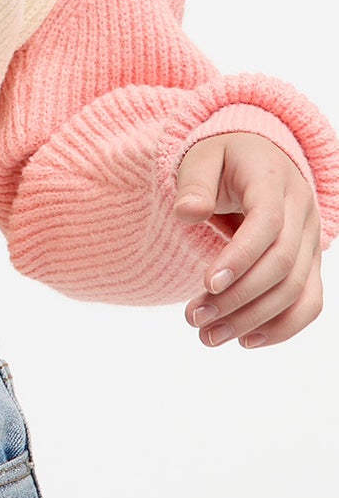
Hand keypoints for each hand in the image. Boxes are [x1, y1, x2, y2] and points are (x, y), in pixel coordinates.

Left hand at [174, 131, 323, 349]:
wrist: (258, 157)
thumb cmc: (223, 158)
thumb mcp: (200, 158)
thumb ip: (193, 184)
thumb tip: (187, 212)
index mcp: (274, 181)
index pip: (267, 224)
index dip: (240, 257)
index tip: (206, 284)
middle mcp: (302, 212)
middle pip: (282, 263)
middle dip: (238, 297)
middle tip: (194, 318)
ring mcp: (311, 240)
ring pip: (297, 289)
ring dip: (254, 319)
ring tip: (208, 336)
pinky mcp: (310, 262)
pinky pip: (310, 301)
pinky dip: (283, 326)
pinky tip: (246, 340)